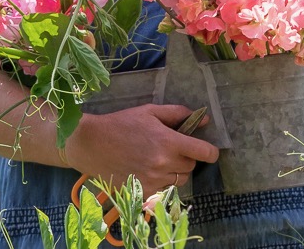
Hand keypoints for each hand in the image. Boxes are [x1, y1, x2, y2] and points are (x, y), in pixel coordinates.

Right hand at [64, 104, 218, 196]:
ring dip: (175, 170)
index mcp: (168, 141)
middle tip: (171, 147)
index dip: (211, 152)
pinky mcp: (143, 191)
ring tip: (158, 158)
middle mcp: (164, 163)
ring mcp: (154, 180)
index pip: (204, 153)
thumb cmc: (122, 123)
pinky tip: (147, 169)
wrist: (92, 144)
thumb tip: (203, 120)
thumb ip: (178, 114)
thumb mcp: (150, 112)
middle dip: (186, 156)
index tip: (209, 151)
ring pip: (179, 179)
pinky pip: (163, 189)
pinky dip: (160, 180)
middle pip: (191, 166)